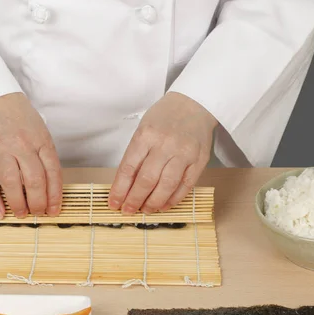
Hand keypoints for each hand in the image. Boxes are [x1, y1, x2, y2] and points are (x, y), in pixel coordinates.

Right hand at [0, 92, 61, 218]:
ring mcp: (2, 151)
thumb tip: (50, 189)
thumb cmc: (19, 118)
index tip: (54, 210)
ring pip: (12, 184)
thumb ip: (45, 157)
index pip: (53, 173)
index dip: (55, 195)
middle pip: (34, 180)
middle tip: (38, 213)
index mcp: (41, 141)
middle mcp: (22, 146)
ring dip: (18, 204)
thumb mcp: (40, 132)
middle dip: (38, 203)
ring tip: (22, 213)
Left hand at [108, 92, 216, 214]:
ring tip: (146, 210)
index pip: (128, 168)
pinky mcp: (199, 160)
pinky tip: (164, 205)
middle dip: (135, 200)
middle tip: (128, 210)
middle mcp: (165, 144)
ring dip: (154, 202)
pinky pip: (185, 185)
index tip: (114, 203)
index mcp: (145, 135)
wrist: (194, 104)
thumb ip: (135, 155)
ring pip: (166, 186)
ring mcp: (184, 153)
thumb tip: (125, 185)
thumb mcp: (143, 130)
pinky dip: (174, 199)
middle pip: (146, 180)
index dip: (120, 190)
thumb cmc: (165, 118)